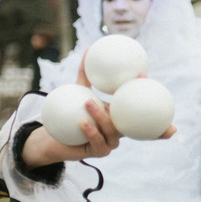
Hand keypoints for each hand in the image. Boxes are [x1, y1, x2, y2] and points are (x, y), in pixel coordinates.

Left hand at [20, 61, 169, 166]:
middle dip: (142, 110)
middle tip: (130, 87)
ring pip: (112, 131)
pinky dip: (90, 131)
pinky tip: (82, 122)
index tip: (144, 73)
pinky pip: (97, 142)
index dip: (145, 90)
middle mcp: (120, 129)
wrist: (55, 138)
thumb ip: (85, 75)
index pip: (137, 104)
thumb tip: (88, 49)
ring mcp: (112, 142)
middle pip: (134, 121)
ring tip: (88, 103)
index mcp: (120, 115)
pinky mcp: (99, 152)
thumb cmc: (71, 113)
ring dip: (101, 117)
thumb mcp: (78, 92)